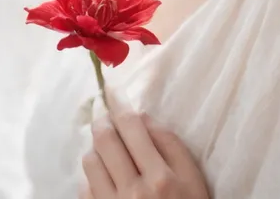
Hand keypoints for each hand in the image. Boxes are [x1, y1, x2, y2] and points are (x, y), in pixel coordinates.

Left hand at [80, 89, 209, 198]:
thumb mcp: (194, 180)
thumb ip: (171, 145)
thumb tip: (144, 117)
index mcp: (160, 177)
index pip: (131, 127)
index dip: (118, 105)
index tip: (111, 91)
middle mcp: (132, 192)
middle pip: (104, 140)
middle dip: (102, 122)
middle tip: (105, 115)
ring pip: (90, 162)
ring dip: (97, 149)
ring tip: (108, 150)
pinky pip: (85, 189)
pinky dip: (93, 178)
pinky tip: (106, 177)